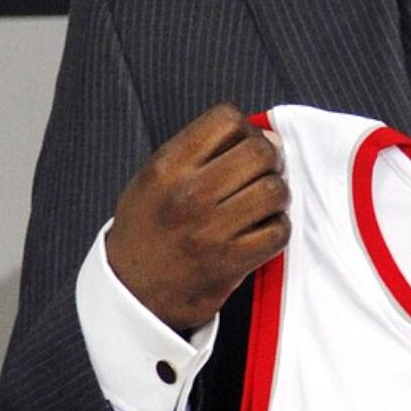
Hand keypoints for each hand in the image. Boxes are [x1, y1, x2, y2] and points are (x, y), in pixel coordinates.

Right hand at [106, 103, 288, 331]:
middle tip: (261, 174)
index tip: (242, 146)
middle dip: (269, 159)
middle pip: (259, 151)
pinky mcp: (230, 262)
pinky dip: (278, 228)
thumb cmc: (148, 228)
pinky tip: (261, 230)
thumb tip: (269, 137)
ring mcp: (211, 230)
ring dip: (277, 194)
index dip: (244, 129)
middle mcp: (189, 195)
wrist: (131, 291)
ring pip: (274, 190)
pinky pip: (279, 231)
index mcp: (167, 166)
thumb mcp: (154, 177)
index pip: (227, 119)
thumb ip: (203, 151)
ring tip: (262, 203)